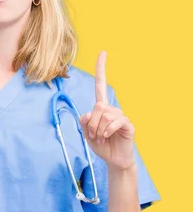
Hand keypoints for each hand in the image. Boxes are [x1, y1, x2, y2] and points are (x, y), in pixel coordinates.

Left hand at [79, 51, 135, 170]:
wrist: (112, 159)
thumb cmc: (100, 144)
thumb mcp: (86, 132)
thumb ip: (84, 121)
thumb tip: (91, 113)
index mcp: (100, 107)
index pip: (101, 84)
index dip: (101, 68)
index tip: (103, 52)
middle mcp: (111, 108)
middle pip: (97, 107)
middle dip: (91, 123)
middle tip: (93, 135)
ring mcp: (121, 116)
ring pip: (104, 115)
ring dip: (98, 129)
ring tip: (100, 138)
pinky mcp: (128, 124)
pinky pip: (114, 122)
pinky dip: (107, 131)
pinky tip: (108, 137)